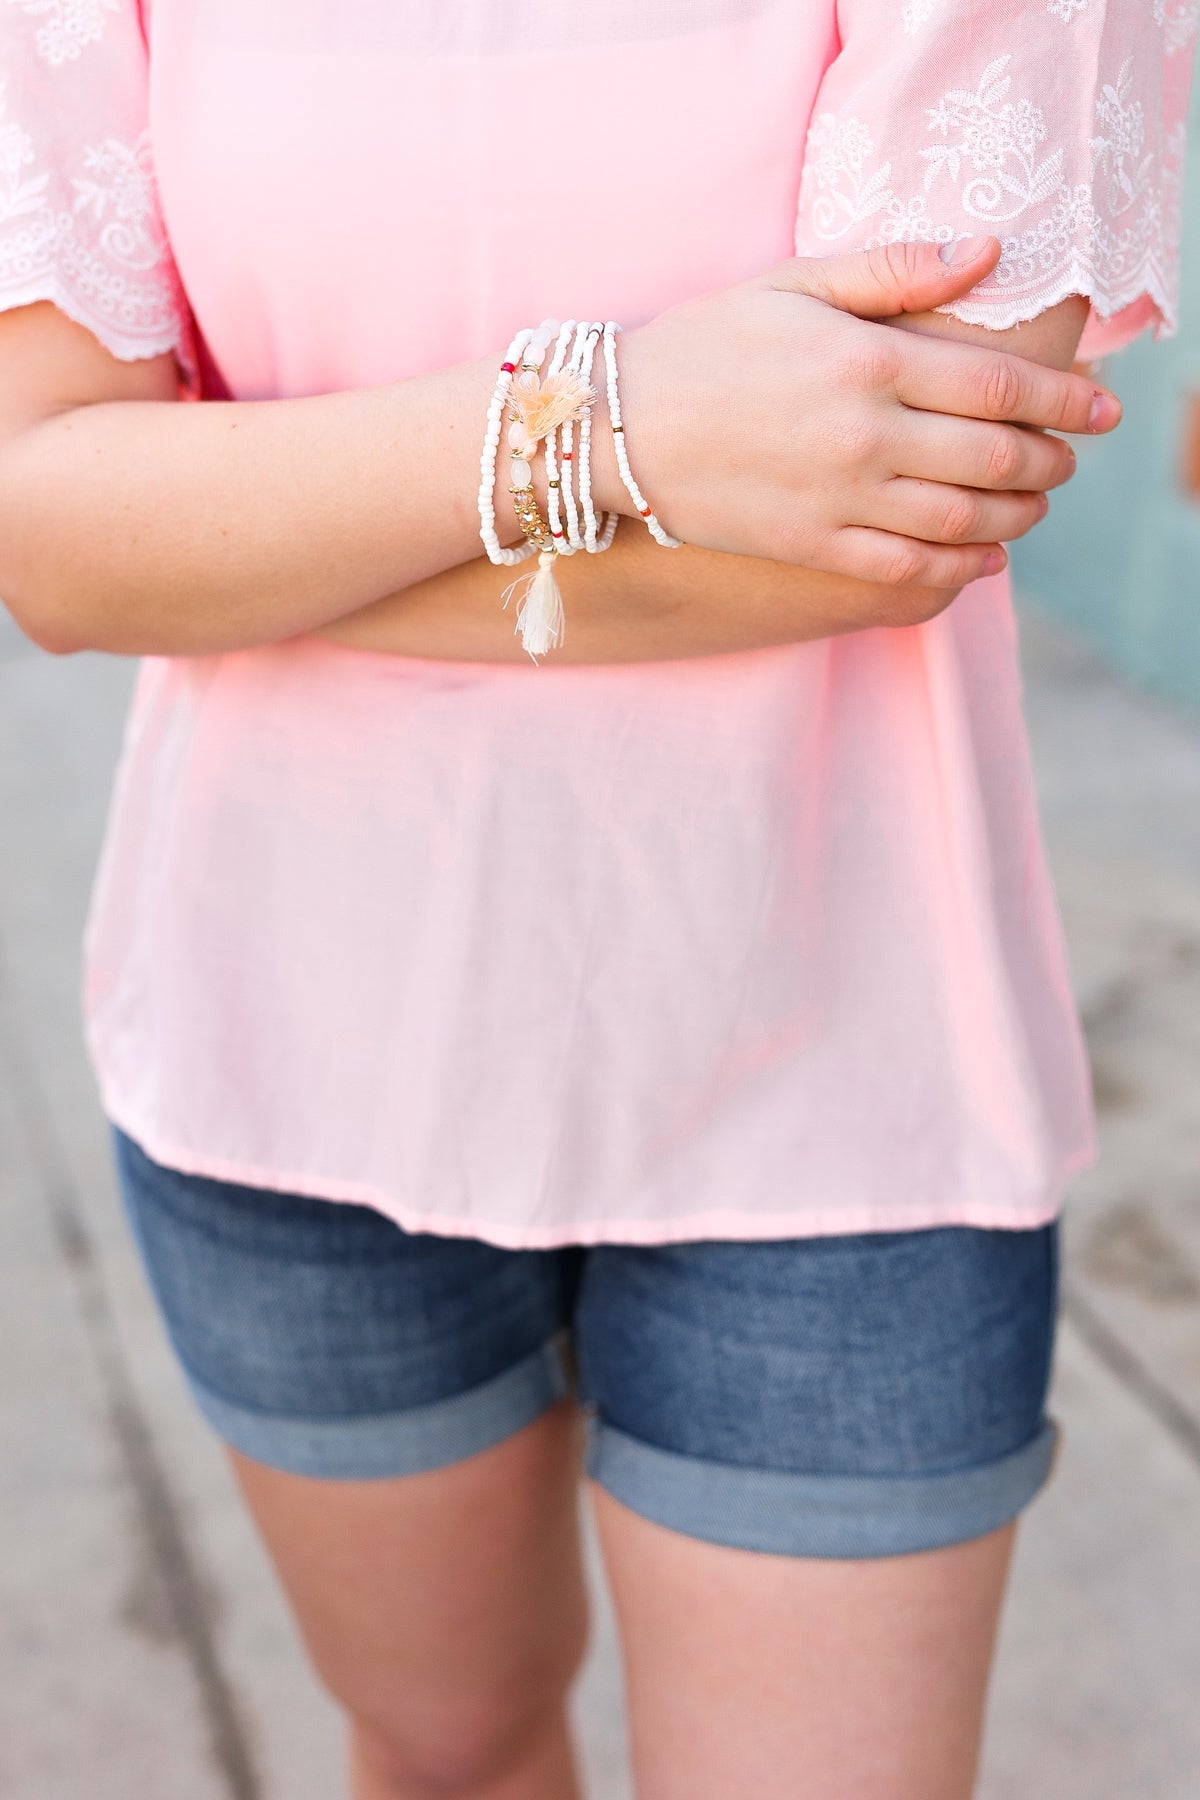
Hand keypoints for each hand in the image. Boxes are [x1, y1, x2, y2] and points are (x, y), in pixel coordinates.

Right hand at [613, 238, 1120, 588]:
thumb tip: (988, 251)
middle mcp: (865, 435)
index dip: (1066, 399)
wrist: (617, 428)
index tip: (1101, 406)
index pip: (1000, 387)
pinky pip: (908, 567)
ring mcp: (840, 499)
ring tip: (1034, 505)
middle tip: (1069, 457)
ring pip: (964, 521)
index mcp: (869, 360)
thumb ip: (895, 269)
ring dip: (1018, 516)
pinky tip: (983, 559)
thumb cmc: (706, 343)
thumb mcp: (796, 283)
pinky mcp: (814, 546)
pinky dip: (960, 568)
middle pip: (996, 457)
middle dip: (1051, 461)